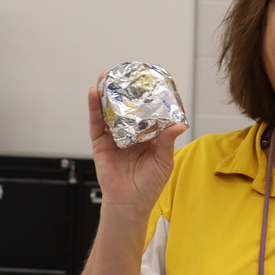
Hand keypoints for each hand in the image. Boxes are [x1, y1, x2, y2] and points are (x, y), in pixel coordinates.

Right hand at [88, 72, 187, 210]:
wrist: (130, 203)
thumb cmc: (149, 184)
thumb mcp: (164, 161)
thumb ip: (168, 141)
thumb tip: (180, 125)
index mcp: (148, 135)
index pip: (147, 110)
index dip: (147, 96)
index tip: (148, 80)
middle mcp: (130, 132)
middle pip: (126, 106)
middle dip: (125, 90)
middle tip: (126, 72)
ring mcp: (114, 136)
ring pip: (109, 110)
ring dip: (106, 93)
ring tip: (106, 76)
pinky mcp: (100, 143)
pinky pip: (96, 122)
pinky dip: (94, 107)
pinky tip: (94, 93)